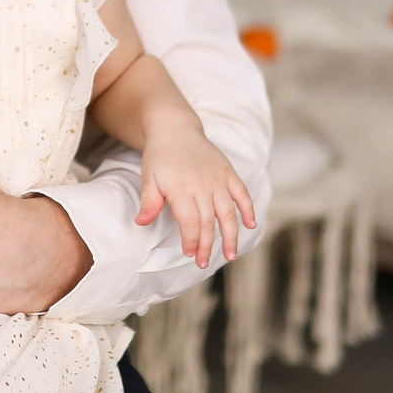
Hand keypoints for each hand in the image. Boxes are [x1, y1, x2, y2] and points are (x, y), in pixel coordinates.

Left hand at [136, 121, 258, 268]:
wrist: (175, 129)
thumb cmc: (159, 157)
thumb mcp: (149, 178)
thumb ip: (148, 202)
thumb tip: (141, 223)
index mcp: (182, 188)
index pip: (191, 222)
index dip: (191, 240)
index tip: (189, 253)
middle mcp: (203, 185)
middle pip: (209, 222)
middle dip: (207, 245)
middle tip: (203, 263)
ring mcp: (218, 179)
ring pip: (228, 213)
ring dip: (231, 235)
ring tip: (230, 255)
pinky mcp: (228, 173)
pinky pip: (242, 193)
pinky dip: (248, 209)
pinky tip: (250, 225)